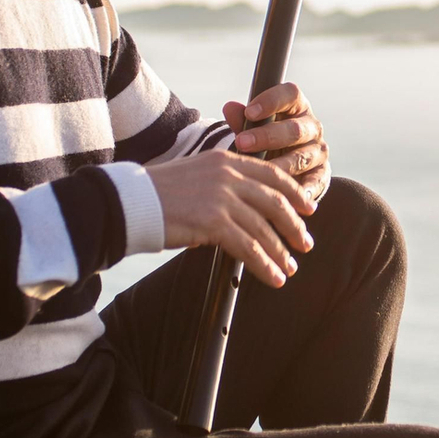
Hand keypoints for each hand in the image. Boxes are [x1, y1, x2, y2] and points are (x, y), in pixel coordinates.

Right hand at [144, 149, 313, 288]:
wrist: (130, 202)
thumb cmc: (155, 194)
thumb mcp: (194, 176)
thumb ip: (220, 186)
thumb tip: (240, 214)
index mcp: (225, 160)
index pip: (272, 174)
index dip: (294, 192)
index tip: (308, 206)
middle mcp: (228, 175)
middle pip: (275, 201)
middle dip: (294, 225)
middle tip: (305, 243)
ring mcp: (222, 198)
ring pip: (264, 228)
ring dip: (280, 252)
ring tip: (289, 268)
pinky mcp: (214, 222)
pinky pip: (249, 247)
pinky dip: (265, 265)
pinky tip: (274, 278)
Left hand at [224, 80, 330, 206]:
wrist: (284, 168)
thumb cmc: (265, 142)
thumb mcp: (253, 129)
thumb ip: (242, 120)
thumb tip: (229, 107)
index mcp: (296, 107)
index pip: (290, 94)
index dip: (271, 101)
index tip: (249, 112)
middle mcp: (312, 127)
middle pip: (295, 129)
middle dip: (267, 136)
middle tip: (242, 143)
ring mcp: (318, 151)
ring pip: (302, 157)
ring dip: (279, 165)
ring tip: (258, 171)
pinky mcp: (322, 175)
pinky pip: (314, 182)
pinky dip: (302, 189)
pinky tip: (286, 194)